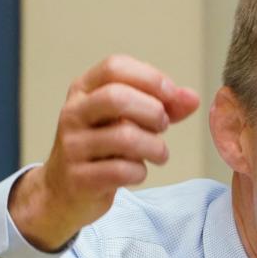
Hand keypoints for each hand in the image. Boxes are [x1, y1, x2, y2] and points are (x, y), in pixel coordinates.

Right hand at [9, 55, 199, 250]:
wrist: (63, 191)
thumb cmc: (102, 148)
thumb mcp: (128, 119)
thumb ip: (162, 106)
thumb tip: (192, 98)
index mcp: (84, 90)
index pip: (115, 67)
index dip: (150, 78)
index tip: (172, 95)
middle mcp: (73, 113)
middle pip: (117, 98)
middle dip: (153, 111)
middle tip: (163, 126)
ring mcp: (72, 146)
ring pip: (125, 137)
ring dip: (155, 147)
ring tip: (158, 153)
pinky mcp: (79, 178)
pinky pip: (122, 170)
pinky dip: (140, 172)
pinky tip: (137, 172)